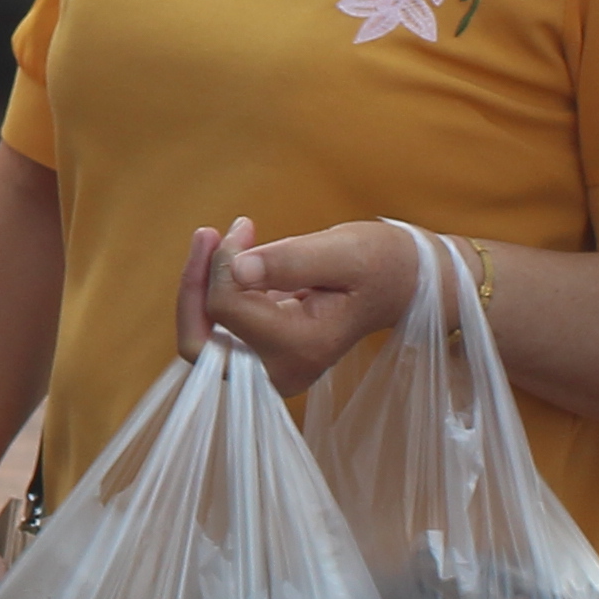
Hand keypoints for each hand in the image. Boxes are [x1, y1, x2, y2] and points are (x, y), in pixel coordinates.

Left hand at [177, 218, 422, 397]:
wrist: (404, 283)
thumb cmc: (382, 263)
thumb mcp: (344, 250)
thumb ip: (291, 261)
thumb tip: (237, 269)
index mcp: (301, 346)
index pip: (228, 309)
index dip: (223, 264)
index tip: (245, 227)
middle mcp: (282, 370)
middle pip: (200, 345)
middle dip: (193, 289)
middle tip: (207, 235)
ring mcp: (273, 369)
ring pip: (204, 341)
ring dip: (200, 289)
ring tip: (214, 238)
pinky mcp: (267, 357)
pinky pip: (220, 334)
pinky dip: (216, 293)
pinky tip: (231, 257)